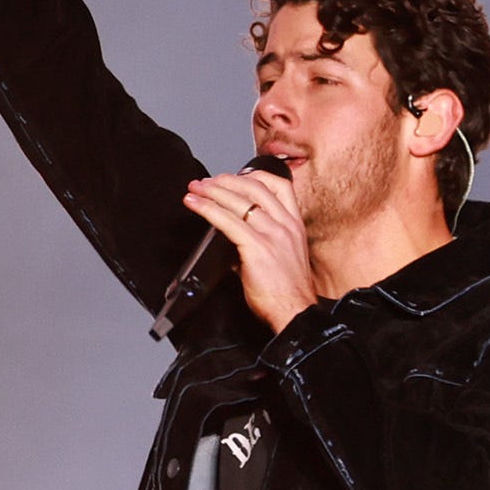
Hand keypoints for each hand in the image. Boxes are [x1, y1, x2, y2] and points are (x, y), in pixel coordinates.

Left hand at [185, 168, 319, 332]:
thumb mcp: (282, 257)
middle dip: (225, 180)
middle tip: (205, 182)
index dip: (254, 176)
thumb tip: (231, 238)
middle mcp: (286, 225)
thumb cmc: (287, 292)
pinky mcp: (258, 248)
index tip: (234, 177)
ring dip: (212, 191)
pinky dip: (207, 209)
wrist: (295, 313)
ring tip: (195, 190)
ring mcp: (273, 235)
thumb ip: (260, 241)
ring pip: (240, 200)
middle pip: (256, 187)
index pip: (280, 185)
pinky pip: (227, 221)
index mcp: (294, 225)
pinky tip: (195, 205)